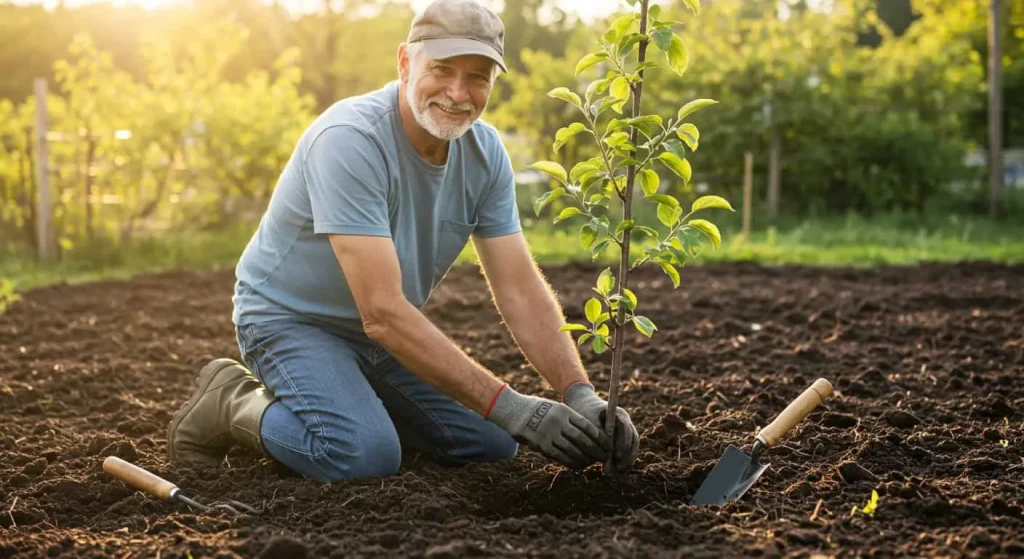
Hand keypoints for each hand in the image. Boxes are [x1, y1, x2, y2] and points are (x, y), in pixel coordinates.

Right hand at [485, 384, 611, 468]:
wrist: (515, 411)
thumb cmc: (539, 410)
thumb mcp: (556, 408)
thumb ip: (570, 421)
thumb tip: (590, 437)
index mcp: (564, 411)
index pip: (587, 426)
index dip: (600, 437)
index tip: (607, 445)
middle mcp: (558, 422)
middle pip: (583, 439)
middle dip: (596, 450)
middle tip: (605, 457)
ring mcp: (550, 434)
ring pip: (573, 450)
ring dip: (585, 459)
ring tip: (593, 463)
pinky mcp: (542, 445)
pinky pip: (561, 457)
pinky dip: (572, 463)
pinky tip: (579, 465)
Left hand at [563, 381, 639, 470]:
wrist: (585, 406)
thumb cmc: (584, 413)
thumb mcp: (588, 421)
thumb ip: (598, 435)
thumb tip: (607, 453)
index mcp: (618, 414)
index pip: (625, 429)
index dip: (622, 443)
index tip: (616, 456)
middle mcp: (626, 422)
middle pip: (632, 440)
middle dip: (626, 455)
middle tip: (618, 469)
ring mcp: (626, 430)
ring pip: (632, 447)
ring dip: (627, 460)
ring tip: (618, 473)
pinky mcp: (623, 438)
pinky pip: (627, 451)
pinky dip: (624, 461)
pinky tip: (618, 472)